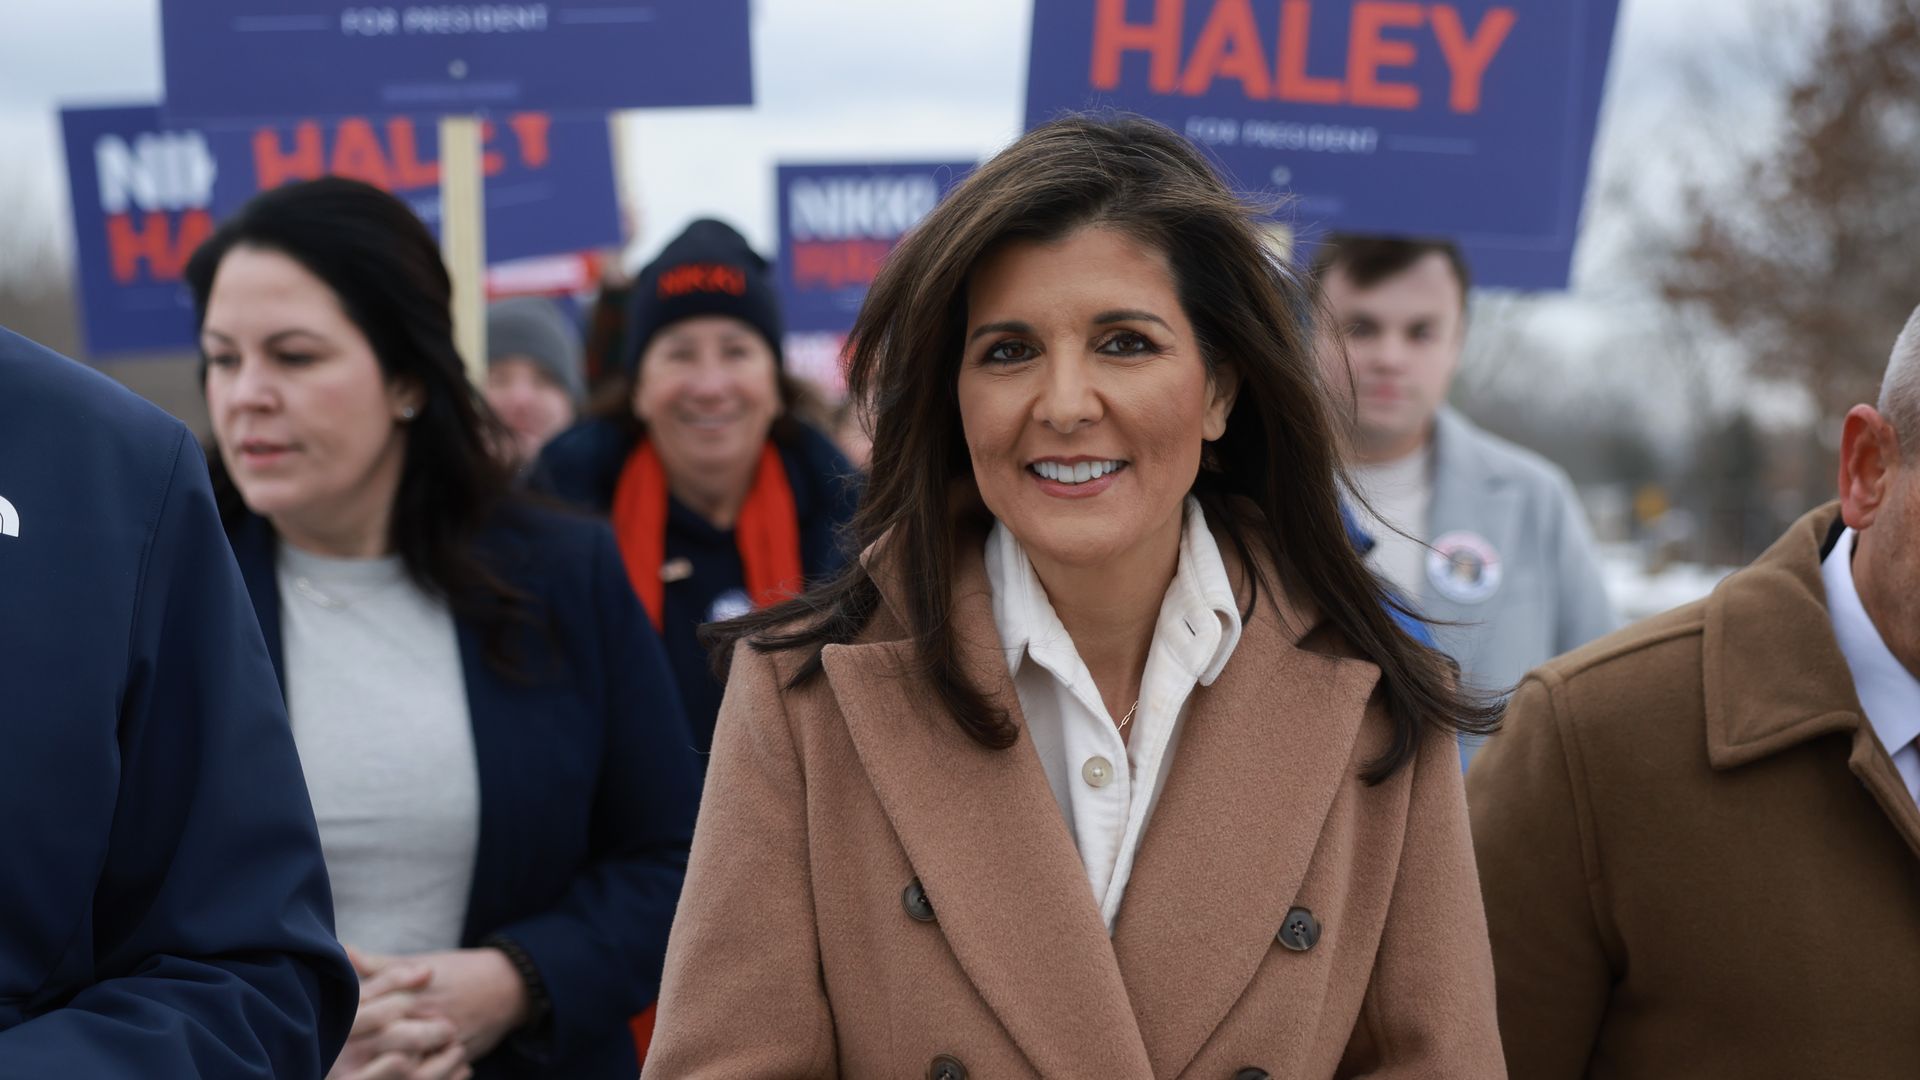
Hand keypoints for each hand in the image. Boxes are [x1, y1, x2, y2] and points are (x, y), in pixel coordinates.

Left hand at [327, 946, 469, 1079]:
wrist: (508, 986)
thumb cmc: (459, 971)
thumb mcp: (421, 960)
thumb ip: (381, 964)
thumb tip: (344, 952)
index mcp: (414, 991)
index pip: (373, 1008)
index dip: (350, 1020)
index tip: (331, 1030)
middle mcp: (429, 1015)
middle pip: (387, 1039)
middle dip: (363, 1049)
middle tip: (338, 1060)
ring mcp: (444, 1038)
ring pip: (409, 1061)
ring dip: (388, 1068)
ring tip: (366, 1071)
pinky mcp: (458, 1054)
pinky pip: (434, 1072)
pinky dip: (413, 1076)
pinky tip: (397, 1077)